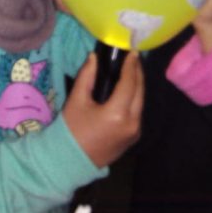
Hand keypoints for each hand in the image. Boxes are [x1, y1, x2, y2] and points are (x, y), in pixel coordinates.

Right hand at [62, 51, 143, 167]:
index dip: (131, 65)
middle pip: (140, 92)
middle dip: (138, 73)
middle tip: (134, 58)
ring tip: (132, 70)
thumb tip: (94, 57)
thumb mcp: (77, 100)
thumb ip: (87, 76)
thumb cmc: (71, 129)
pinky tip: (128, 89)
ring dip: (138, 85)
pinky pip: (137, 112)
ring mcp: (135, 132)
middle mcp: (132, 123)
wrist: (71, 161)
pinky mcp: (133, 137)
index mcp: (117, 113)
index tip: (132, 51)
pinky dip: (135, 98)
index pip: (129, 83)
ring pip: (141, 102)